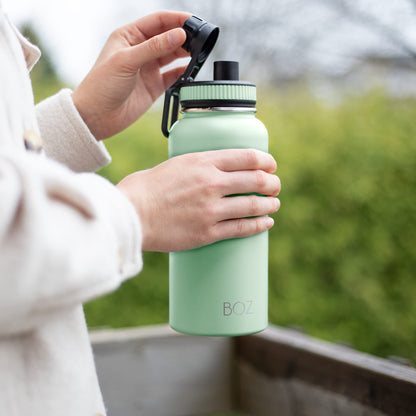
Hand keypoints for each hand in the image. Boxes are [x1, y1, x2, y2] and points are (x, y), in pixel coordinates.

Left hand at [72, 11, 190, 139]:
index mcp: (129, 36)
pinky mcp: (154, 86)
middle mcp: (140, 50)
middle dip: (183, 36)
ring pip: (172, 55)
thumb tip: (179, 35)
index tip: (193, 21)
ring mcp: (148, 68)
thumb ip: (154, 47)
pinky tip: (191, 71)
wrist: (97, 116)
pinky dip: (183, 73)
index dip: (176, 19)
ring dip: (185, 53)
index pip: (157, 21)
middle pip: (168, 36)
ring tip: (198, 53)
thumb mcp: (127, 61)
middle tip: (199, 39)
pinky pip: (173, 76)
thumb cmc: (102, 85)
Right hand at [116, 149, 280, 251]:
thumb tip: (209, 170)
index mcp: (202, 162)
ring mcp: (211, 209)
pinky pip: (242, 228)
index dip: (266, 161)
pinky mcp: (207, 232)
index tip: (271, 165)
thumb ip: (196, 166)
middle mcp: (211, 183)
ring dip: (270, 205)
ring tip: (274, 205)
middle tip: (275, 186)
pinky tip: (266, 223)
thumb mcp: (173, 165)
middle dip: (272, 183)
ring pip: (253, 205)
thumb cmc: (144, 189)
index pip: (247, 157)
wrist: (129, 215)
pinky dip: (259, 225)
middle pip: (256, 180)